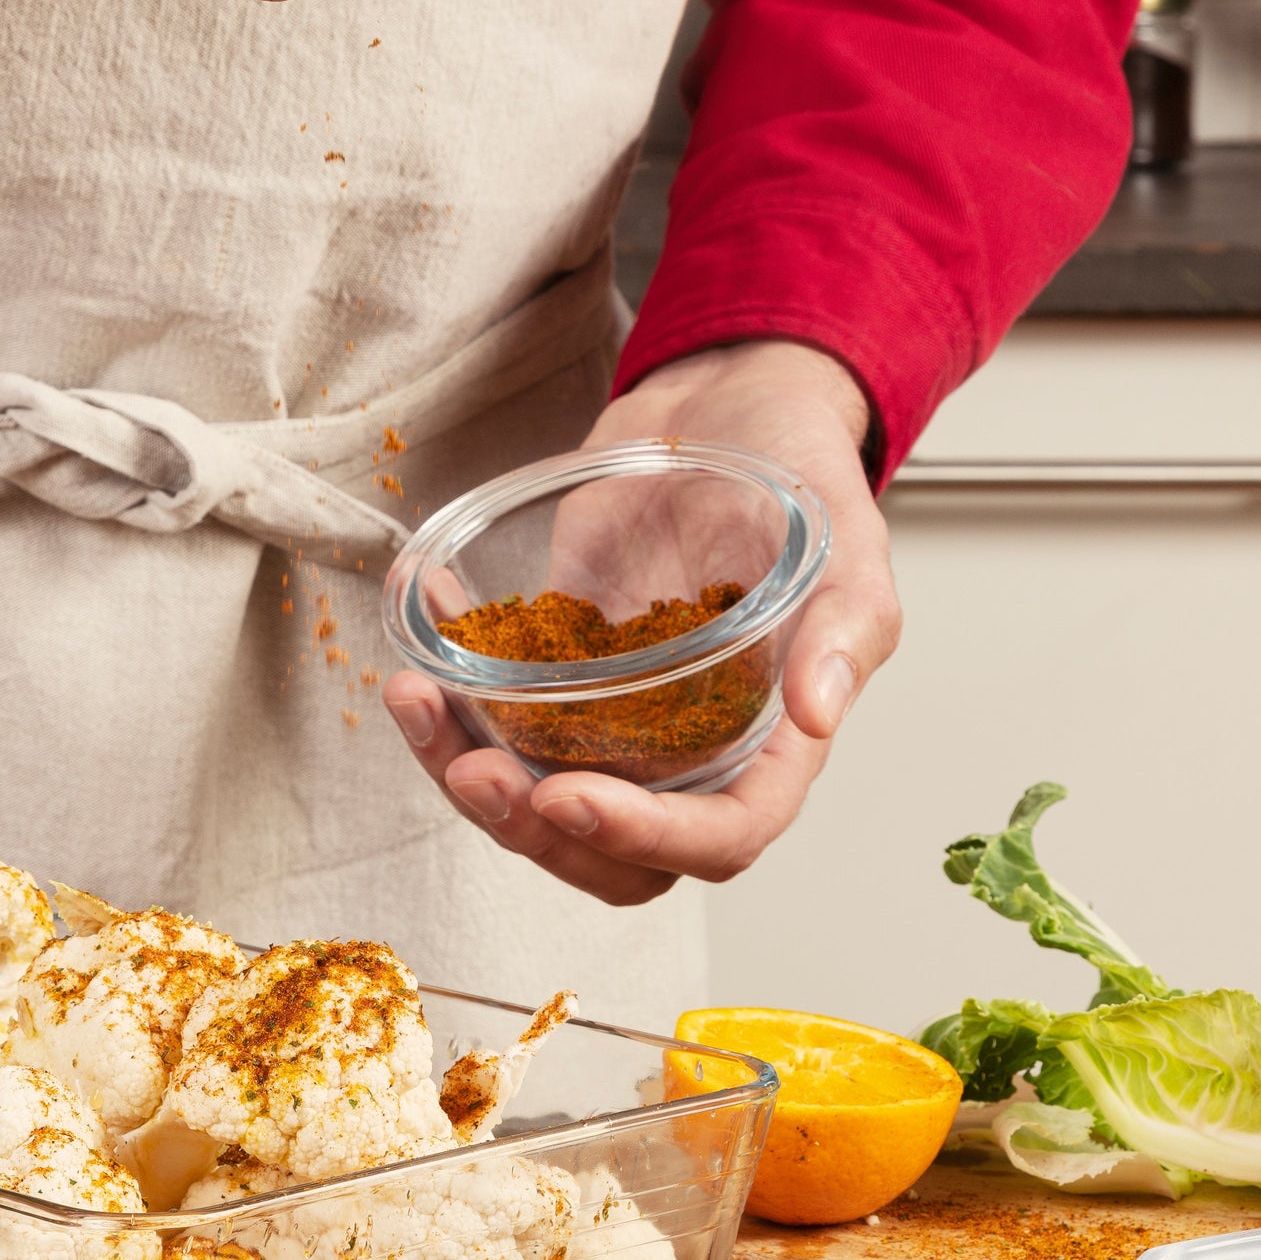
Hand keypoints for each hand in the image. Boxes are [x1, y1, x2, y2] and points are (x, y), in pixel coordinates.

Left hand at [382, 341, 901, 905]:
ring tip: (415, 699)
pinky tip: (419, 635)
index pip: (718, 837)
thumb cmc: (801, 481)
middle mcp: (686, 752)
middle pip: (609, 852)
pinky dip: (444, 695)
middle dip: (531, 830)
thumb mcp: (845, 548)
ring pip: (533, 797)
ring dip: (463, 769)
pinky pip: (493, 716)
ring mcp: (614, 720)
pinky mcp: (555, 673)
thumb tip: (818, 714)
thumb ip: (843, 633)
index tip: (568, 797)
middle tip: (472, 769)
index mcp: (768, 746)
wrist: (730, 407)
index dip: (644, 838)